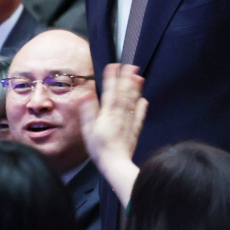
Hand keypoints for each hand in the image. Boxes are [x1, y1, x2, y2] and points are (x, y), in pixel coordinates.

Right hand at [80, 63, 146, 204]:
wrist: (114, 164)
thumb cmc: (99, 148)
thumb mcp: (88, 129)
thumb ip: (88, 110)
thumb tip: (85, 94)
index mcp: (108, 113)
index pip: (110, 91)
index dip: (112, 78)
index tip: (114, 66)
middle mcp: (119, 115)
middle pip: (124, 94)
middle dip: (127, 79)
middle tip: (131, 65)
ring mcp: (128, 122)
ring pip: (132, 102)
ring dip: (136, 89)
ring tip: (139, 77)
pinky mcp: (133, 131)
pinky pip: (138, 117)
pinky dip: (141, 108)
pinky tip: (143, 100)